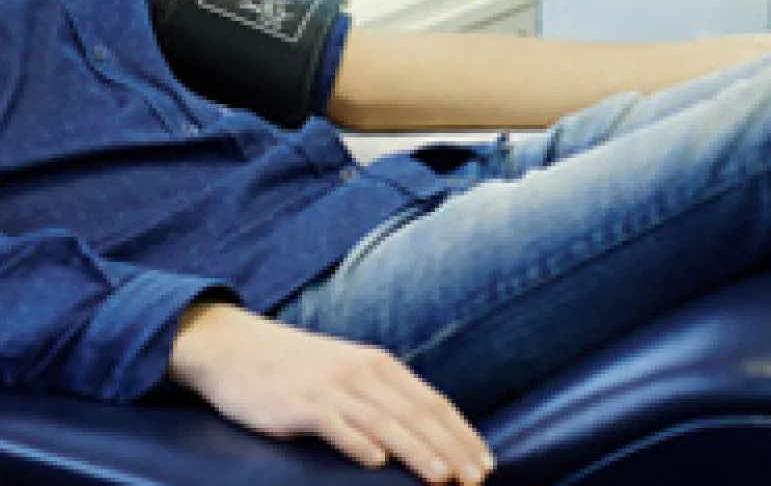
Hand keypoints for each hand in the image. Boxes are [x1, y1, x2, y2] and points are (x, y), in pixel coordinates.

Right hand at [169, 300, 495, 483]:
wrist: (234, 347)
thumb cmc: (296, 368)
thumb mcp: (346, 373)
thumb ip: (381, 397)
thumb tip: (423, 432)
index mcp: (377, 364)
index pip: (431, 402)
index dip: (461, 433)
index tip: (485, 464)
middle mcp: (360, 371)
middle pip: (416, 413)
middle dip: (452, 448)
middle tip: (477, 480)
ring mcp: (330, 387)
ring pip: (384, 421)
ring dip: (417, 450)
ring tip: (443, 477)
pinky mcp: (298, 404)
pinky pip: (333, 423)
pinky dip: (356, 441)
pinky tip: (375, 461)